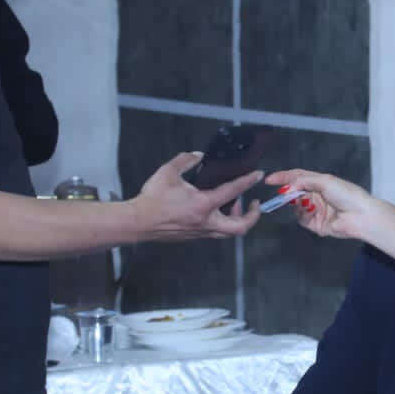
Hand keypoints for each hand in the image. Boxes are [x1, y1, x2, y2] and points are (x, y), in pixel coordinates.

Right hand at [133, 152, 262, 238]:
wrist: (138, 222)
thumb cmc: (152, 200)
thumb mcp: (168, 172)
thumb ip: (185, 161)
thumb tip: (197, 156)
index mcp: (202, 205)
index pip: (233, 191)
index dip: (248, 181)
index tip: (257, 175)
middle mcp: (206, 222)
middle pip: (240, 227)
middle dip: (252, 216)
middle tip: (253, 204)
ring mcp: (200, 232)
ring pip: (228, 232)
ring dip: (236, 219)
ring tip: (233, 205)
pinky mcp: (194, 237)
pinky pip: (215, 232)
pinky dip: (221, 222)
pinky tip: (214, 210)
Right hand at [262, 170, 383, 241]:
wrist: (359, 216)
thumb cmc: (346, 194)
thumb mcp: (325, 181)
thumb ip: (304, 181)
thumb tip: (288, 187)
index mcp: (320, 182)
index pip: (298, 177)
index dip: (283, 177)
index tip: (269, 179)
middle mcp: (316, 195)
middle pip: (295, 192)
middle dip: (288, 192)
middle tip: (283, 193)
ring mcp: (315, 210)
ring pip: (296, 206)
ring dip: (295, 203)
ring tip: (302, 202)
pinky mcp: (316, 224)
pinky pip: (302, 219)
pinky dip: (301, 214)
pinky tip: (309, 210)